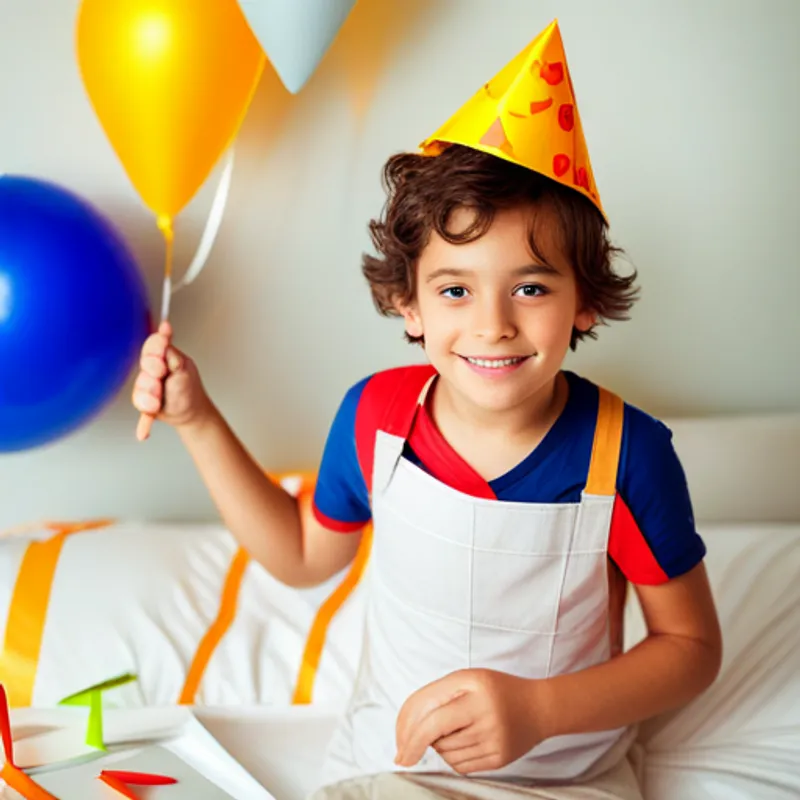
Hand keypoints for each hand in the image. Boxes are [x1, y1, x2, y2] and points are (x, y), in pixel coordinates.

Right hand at [132, 321, 211, 439]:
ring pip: (139, 389)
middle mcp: (151, 370)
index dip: (153, 352)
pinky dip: (143, 422)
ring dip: (149, 396)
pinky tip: (143, 435)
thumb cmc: (189, 389)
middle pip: (143, 367)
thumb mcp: (182, 367)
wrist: (192, 414)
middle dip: (152, 375)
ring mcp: (146, 387)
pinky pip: (139, 409)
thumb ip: (169, 351)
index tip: (162, 360)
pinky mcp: (144, 404)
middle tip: (161, 378)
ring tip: (159, 401)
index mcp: (162, 358)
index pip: (150, 347)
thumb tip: (165, 326)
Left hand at [395, 669, 549, 774]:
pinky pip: (461, 766)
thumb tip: (408, 730)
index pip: (431, 715)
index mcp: (475, 685)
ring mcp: (494, 737)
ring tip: (451, 732)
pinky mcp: (500, 758)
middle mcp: (485, 712)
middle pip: (436, 737)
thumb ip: (437, 695)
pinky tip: (462, 744)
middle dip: (415, 744)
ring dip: (437, 746)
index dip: (408, 732)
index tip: (398, 744)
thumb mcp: (467, 679)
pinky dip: (452, 758)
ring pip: (446, 753)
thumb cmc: (495, 690)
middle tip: (404, 752)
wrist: (538, 708)